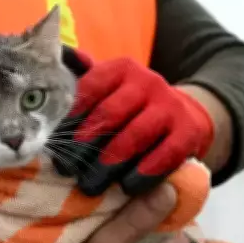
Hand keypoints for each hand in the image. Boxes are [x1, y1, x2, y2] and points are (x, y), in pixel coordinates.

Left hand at [52, 50, 214, 196]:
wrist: (182, 116)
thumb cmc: (132, 107)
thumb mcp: (109, 89)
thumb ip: (83, 78)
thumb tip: (61, 56)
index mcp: (122, 69)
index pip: (91, 87)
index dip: (71, 115)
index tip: (53, 138)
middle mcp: (148, 82)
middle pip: (111, 113)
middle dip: (85, 143)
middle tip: (66, 168)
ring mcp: (171, 105)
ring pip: (136, 135)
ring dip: (110, 162)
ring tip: (91, 185)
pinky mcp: (189, 131)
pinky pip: (166, 153)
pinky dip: (145, 172)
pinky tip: (128, 186)